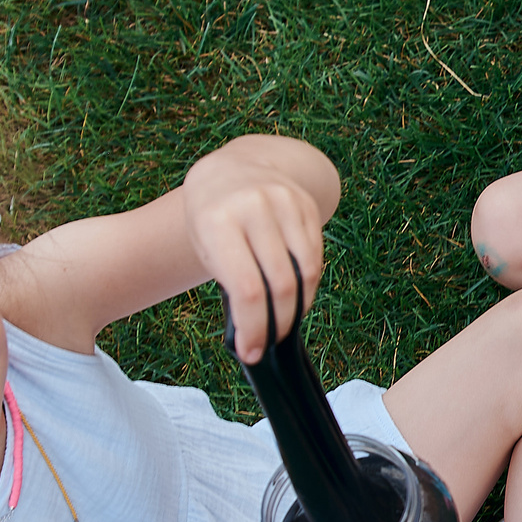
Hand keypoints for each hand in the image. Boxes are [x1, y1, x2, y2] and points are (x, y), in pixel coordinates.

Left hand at [184, 147, 330, 361]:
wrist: (232, 169)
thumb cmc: (213, 219)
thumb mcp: (207, 248)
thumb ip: (231, 283)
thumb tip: (256, 333)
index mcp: (218, 221)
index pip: (247, 288)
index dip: (253, 327)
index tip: (252, 352)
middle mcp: (254, 207)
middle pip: (280, 284)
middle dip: (278, 323)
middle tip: (270, 342)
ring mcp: (285, 202)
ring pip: (305, 273)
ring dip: (297, 307)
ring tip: (283, 322)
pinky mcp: (306, 205)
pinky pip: (315, 258)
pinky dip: (307, 285)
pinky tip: (295, 296)